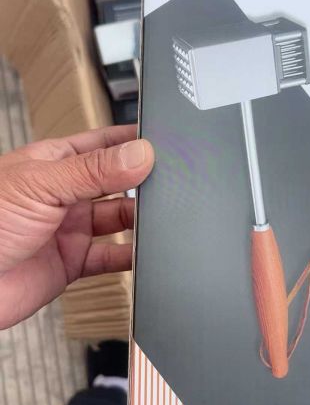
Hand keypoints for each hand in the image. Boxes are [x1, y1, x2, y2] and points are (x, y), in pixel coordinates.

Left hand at [0, 125, 153, 328]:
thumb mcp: (41, 185)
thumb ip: (93, 170)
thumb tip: (139, 152)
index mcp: (54, 164)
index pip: (102, 144)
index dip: (132, 141)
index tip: (164, 140)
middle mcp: (64, 194)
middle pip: (116, 182)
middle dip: (142, 180)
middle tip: (174, 181)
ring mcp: (68, 228)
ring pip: (118, 219)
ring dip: (140, 219)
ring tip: (164, 217)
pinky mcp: (71, 263)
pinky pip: (111, 257)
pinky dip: (132, 256)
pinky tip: (147, 252)